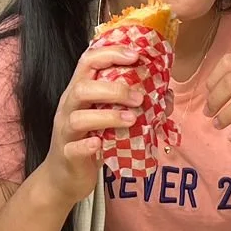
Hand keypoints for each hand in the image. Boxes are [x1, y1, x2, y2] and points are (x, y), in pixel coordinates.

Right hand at [34, 42, 143, 203]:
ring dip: (108, 116)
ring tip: (132, 119)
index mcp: (79, 91)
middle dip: (114, 89)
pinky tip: (101, 145)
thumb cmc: (91, 141)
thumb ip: (132, 104)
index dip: (111, 54)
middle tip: (139, 97)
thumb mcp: (110, 119)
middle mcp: (69, 107)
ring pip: (79, 117)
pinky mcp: (67, 155)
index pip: (88, 62)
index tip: (135, 55)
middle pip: (83, 88)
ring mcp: (66, 131)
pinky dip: (88, 146)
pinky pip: (74, 148)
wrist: (64, 176)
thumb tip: (166, 95)